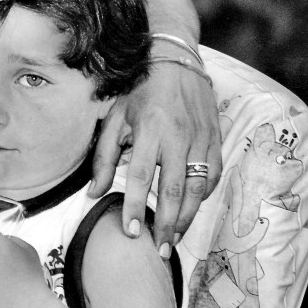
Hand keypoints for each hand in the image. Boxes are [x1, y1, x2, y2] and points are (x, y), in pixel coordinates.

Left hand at [89, 55, 220, 253]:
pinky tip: (191, 209)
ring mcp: (200, 138)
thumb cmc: (139, 90)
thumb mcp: (114, 118)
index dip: (135, 207)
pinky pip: (212, 174)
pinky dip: (202, 196)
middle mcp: (177, 136)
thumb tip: (93, 192)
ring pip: (197, 187)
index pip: (140, 177)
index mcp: (149, 130)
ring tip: (173, 238)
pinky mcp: (214, 138)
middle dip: (166, 223)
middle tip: (158, 249)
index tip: (130, 232)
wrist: (174, 58)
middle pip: (173, 189)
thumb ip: (104, 157)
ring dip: (187, 216)